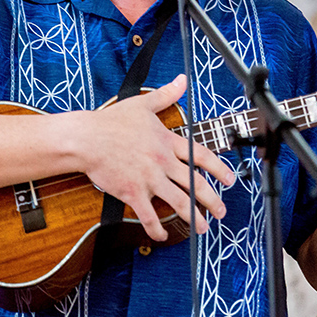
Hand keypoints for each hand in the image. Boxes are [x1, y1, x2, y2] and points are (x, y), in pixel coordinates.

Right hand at [80, 74, 236, 241]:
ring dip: (193, 217)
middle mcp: (163, 162)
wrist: (87, 138)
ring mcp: (149, 179)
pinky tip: (161, 236)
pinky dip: (156, 228)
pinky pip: (149, 215)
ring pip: (179, 202)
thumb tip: (182, 80)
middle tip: (221, 210)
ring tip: (202, 227)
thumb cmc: (112, 121)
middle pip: (195, 184)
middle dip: (212, 200)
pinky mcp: (133, 192)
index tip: (229, 179)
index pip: (201, 156)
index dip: (219, 169)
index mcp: (168, 142)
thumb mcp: (143, 104)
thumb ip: (166, 95)